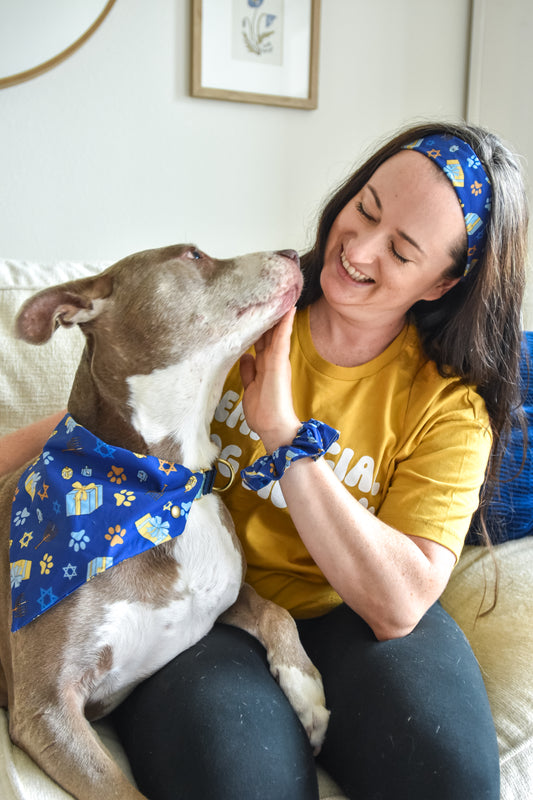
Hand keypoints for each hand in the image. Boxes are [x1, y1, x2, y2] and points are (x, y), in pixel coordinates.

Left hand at [239, 307, 300, 452]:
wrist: (274, 427)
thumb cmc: (263, 413)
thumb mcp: (250, 387)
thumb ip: (249, 371)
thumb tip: (245, 356)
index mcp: (265, 366)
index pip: (261, 341)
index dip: (259, 325)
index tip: (256, 309)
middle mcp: (272, 360)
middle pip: (268, 332)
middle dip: (267, 315)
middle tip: (267, 293)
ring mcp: (277, 360)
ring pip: (276, 332)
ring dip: (278, 313)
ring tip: (280, 293)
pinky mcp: (280, 363)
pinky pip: (282, 339)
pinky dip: (285, 324)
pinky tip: (288, 309)